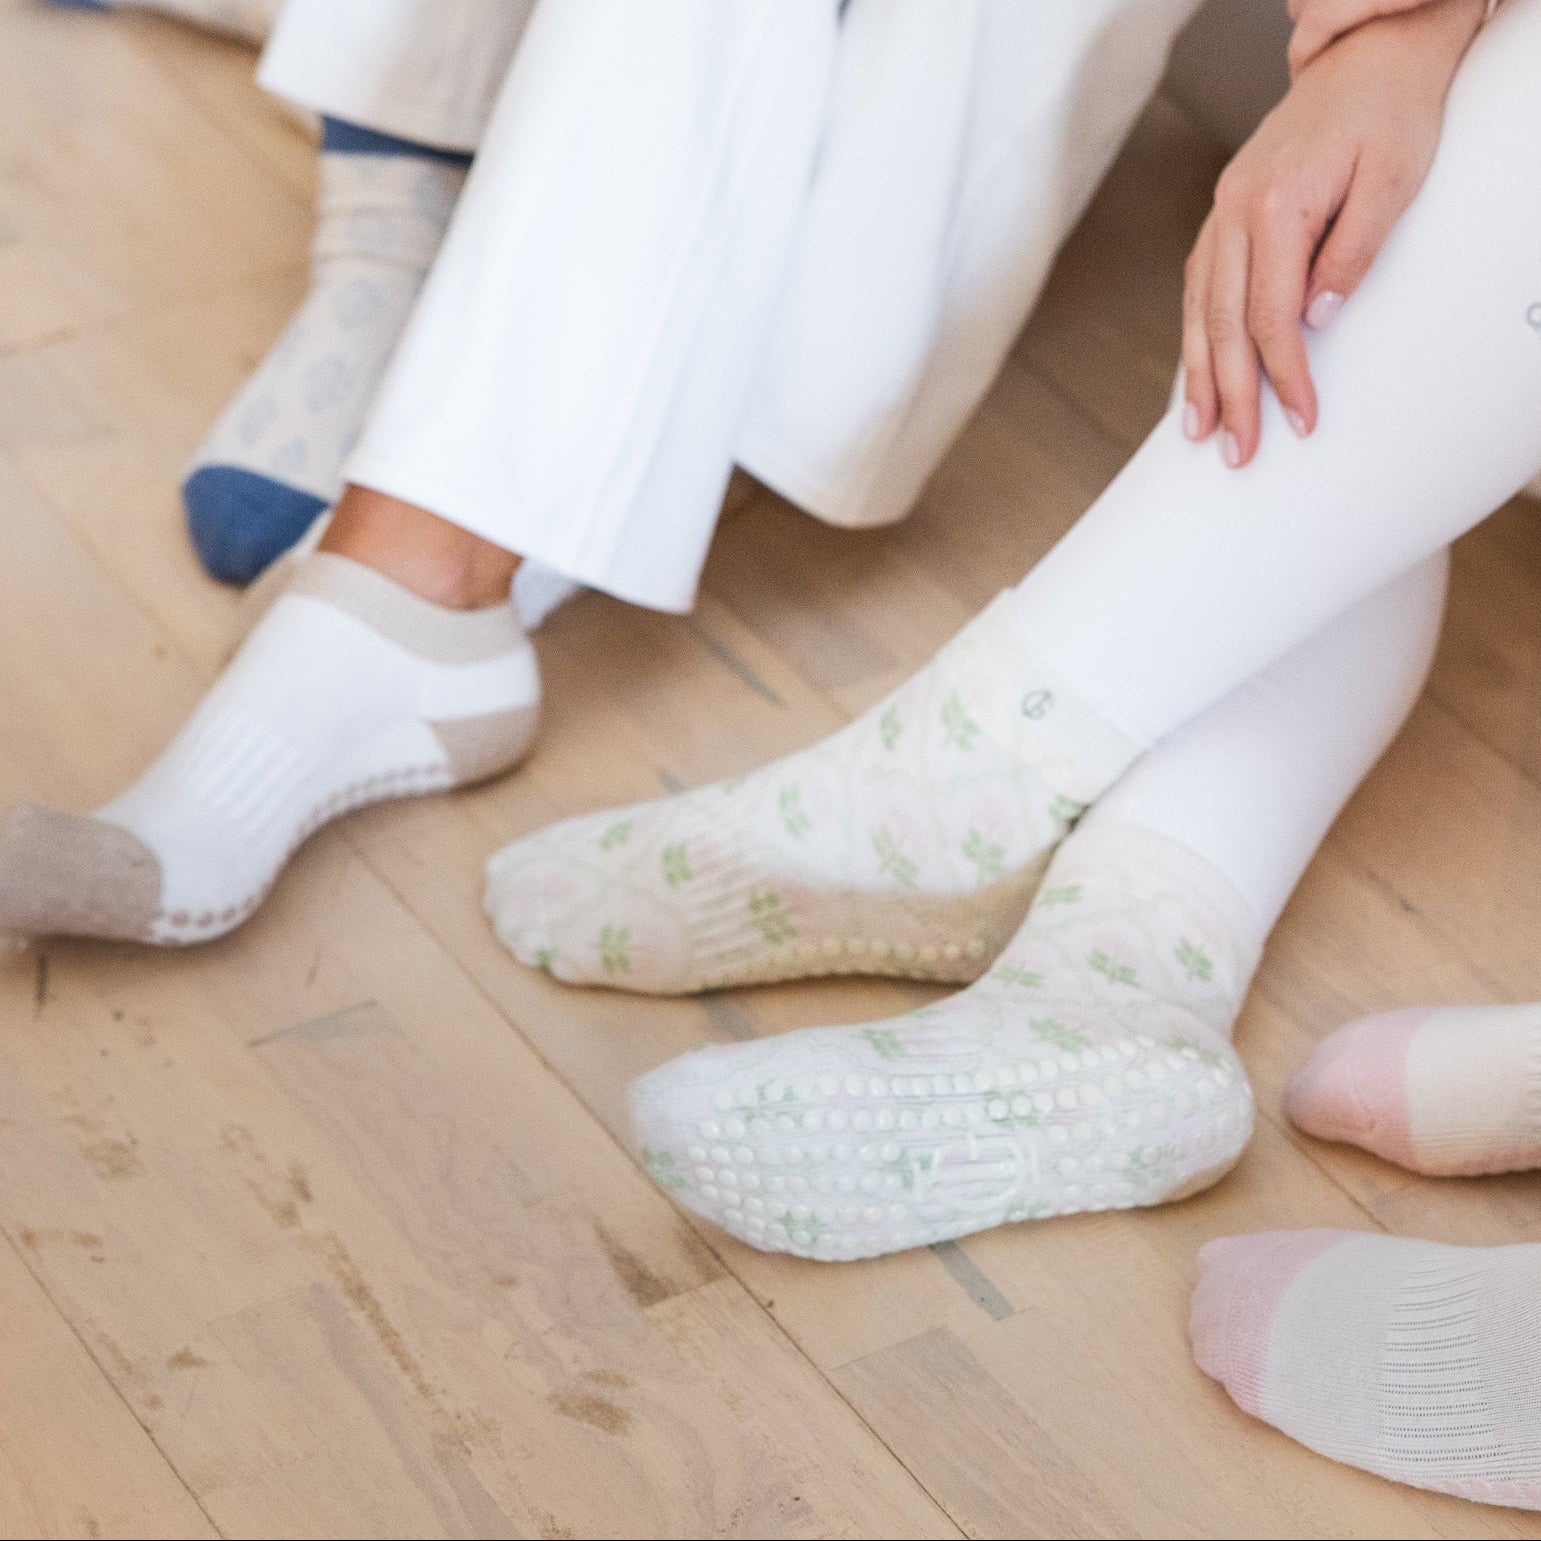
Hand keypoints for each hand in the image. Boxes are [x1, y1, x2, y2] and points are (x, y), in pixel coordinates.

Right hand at [1182, 0, 1483, 467]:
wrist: (1368, 54)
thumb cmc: (1390, 110)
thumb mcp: (1393, 181)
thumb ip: (1353, 255)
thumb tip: (1317, 322)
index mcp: (1274, 205)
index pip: (1272, 316)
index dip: (1284, 377)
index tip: (1300, 418)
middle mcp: (1235, 210)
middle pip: (1225, 325)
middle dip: (1230, 396)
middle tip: (1236, 450)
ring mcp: (1223, 212)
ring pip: (1199, 310)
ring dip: (1198, 375)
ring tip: (1198, 428)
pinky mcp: (1225, 213)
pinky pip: (1198, 287)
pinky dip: (1196, 334)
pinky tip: (1196, 369)